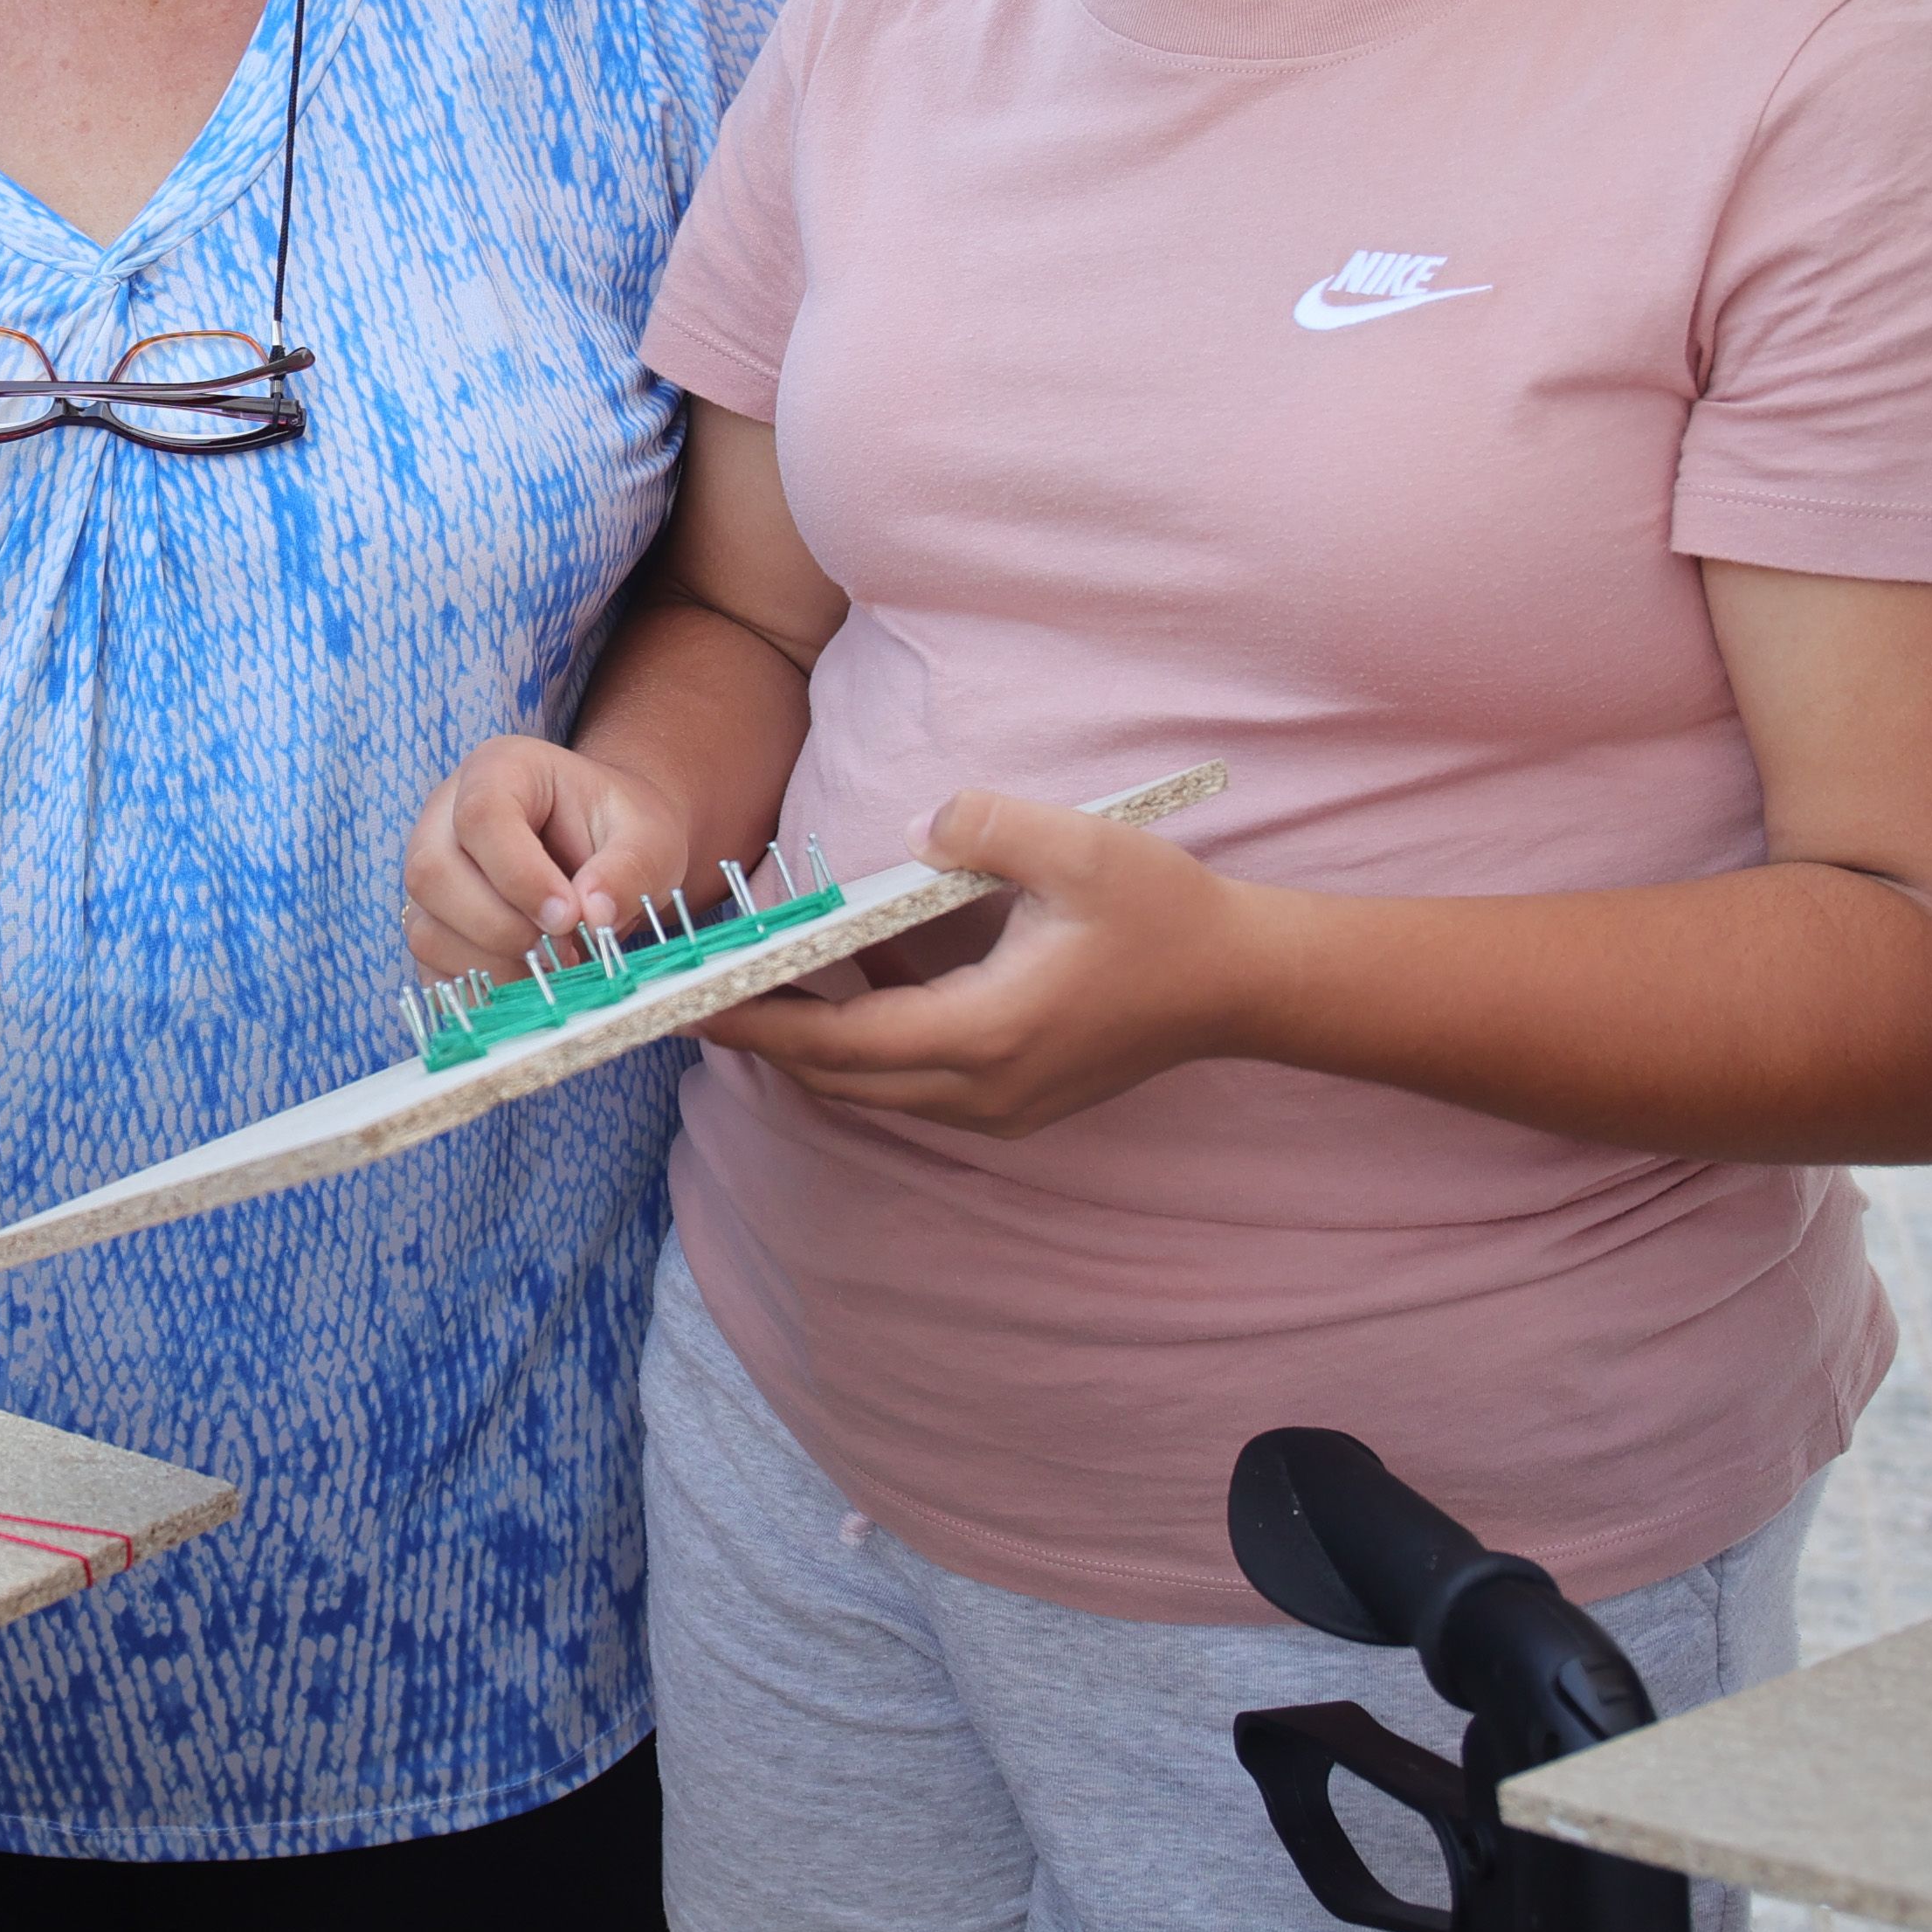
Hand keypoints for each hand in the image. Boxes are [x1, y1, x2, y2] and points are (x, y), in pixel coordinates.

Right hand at [402, 736, 689, 975]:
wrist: (605, 851)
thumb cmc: (622, 832)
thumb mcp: (649, 838)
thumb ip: (628, 869)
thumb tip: (592, 915)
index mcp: (499, 770)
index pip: (480, 815)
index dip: (519, 875)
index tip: (569, 916)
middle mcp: (445, 815)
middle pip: (432, 873)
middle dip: (500, 926)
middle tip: (563, 949)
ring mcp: (431, 871)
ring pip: (424, 928)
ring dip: (492, 964)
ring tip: (555, 966)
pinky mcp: (430, 922)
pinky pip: (430, 967)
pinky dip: (478, 988)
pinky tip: (528, 982)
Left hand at [701, 789, 1262, 1137]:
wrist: (1243, 983)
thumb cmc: (1166, 916)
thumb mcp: (1078, 847)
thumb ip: (985, 827)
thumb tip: (915, 831)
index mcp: (985, 1032)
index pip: (836, 1040)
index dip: (755, 1020)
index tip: (688, 1001)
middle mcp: (982, 1087)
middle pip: (838, 1075)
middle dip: (765, 1032)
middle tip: (697, 988)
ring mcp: (999, 1104)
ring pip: (872, 1083)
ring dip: (815, 1035)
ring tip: (758, 977)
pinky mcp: (1014, 1097)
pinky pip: (913, 1075)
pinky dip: (868, 1034)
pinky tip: (856, 970)